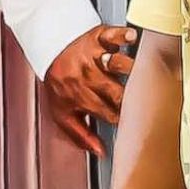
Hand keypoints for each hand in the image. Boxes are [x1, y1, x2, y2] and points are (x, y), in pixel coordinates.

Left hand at [43, 24, 137, 155]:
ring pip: (116, 64)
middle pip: (116, 91)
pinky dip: (123, 36)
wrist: (48, 48)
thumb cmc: (60, 82)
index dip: (120, 118)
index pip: (106, 112)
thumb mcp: (62, 112)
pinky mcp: (98, 37)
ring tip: (141, 72)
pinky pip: (112, 35)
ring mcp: (93, 55)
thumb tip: (101, 152)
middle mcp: (87, 75)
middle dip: (129, 98)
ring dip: (128, 69)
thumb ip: (80, 135)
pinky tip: (132, 39)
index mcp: (79, 96)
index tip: (132, 123)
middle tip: (142, 103)